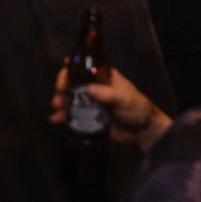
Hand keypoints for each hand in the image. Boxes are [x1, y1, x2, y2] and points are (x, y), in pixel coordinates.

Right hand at [49, 65, 170, 150]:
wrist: (143, 133)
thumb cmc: (138, 110)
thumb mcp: (125, 99)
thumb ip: (108, 94)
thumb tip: (88, 89)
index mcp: (104, 76)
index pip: (82, 68)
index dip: (68, 72)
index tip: (61, 83)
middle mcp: (95, 87)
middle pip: (72, 83)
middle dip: (61, 91)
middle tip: (57, 100)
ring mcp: (91, 102)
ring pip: (70, 99)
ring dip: (61, 104)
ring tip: (57, 113)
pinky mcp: (90, 117)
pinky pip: (73, 114)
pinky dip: (64, 116)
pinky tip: (57, 121)